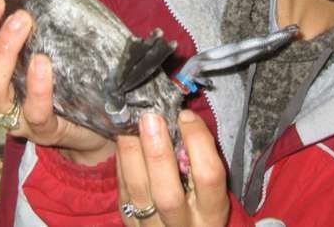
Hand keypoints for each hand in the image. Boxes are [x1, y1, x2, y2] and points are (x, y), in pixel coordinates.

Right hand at [0, 0, 114, 163]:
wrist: (93, 124)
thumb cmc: (58, 79)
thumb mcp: (31, 51)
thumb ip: (18, 25)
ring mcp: (15, 118)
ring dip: (3, 49)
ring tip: (21, 20)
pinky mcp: (44, 130)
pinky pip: (36, 111)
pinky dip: (37, 86)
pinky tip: (42, 61)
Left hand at [116, 110, 229, 226]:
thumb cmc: (199, 202)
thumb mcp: (210, 188)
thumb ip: (200, 158)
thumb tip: (182, 118)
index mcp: (211, 213)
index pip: (208, 176)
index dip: (198, 142)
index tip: (185, 116)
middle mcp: (183, 225)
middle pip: (168, 195)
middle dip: (157, 153)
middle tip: (150, 118)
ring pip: (138, 193)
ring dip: (131, 154)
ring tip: (130, 125)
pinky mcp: (129, 223)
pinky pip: (123, 191)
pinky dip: (122, 162)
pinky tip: (123, 141)